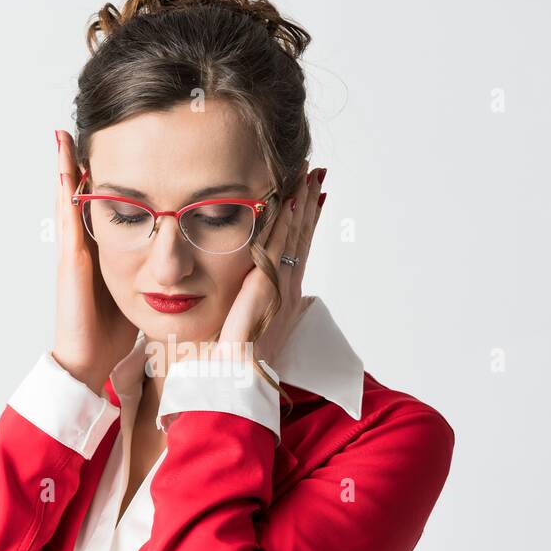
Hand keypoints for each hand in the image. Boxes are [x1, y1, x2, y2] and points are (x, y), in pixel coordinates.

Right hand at [50, 129, 139, 393]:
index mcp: (102, 254)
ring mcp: (74, 252)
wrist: (92, 360)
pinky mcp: (71, 259)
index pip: (104, 209)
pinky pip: (69, 217)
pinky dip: (65, 190)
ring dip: (66, 167)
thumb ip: (152, 273)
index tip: (113, 152)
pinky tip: (66, 167)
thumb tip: (178, 258)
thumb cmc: (115, 333)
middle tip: (81, 131)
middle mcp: (84, 248)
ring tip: (65, 136)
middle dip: (79, 165)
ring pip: (69, 200)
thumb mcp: (139, 292)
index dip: (106, 182)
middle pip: (82, 197)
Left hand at [218, 162, 326, 366]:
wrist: (235, 376)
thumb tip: (250, 290)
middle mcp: (289, 288)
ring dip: (302, 204)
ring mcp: (282, 286)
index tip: (312, 196)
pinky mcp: (268, 287)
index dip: (306, 222)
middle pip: (303, 236)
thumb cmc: (234, 357)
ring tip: (307, 175)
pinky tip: (290, 200)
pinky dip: (287, 222)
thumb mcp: (246, 323)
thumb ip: (250, 303)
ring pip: (296, 236)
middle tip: (315, 174)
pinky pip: (281, 247)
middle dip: (309, 204)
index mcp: (285, 296)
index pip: (298, 249)